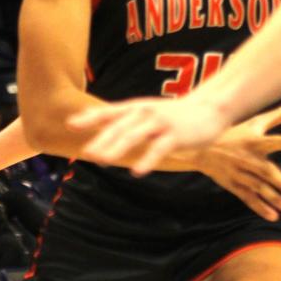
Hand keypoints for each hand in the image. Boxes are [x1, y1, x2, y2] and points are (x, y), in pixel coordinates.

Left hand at [68, 93, 235, 174]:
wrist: (209, 108)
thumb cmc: (173, 114)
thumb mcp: (145, 111)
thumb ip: (120, 117)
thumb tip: (90, 119)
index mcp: (135, 109)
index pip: (109, 113)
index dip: (90, 118)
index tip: (71, 125)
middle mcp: (145, 113)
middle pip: (119, 127)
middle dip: (102, 140)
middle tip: (86, 153)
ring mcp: (160, 123)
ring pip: (135, 136)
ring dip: (118, 148)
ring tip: (103, 161)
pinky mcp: (176, 135)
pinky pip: (159, 148)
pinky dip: (148, 160)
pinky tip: (137, 172)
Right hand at [195, 101, 280, 219]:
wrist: (201, 148)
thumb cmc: (235, 132)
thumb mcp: (255, 122)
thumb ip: (279, 115)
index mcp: (253, 140)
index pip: (269, 141)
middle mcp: (247, 158)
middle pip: (265, 171)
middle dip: (279, 182)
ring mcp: (239, 173)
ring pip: (257, 187)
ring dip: (272, 197)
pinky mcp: (233, 185)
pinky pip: (248, 198)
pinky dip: (260, 207)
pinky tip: (273, 216)